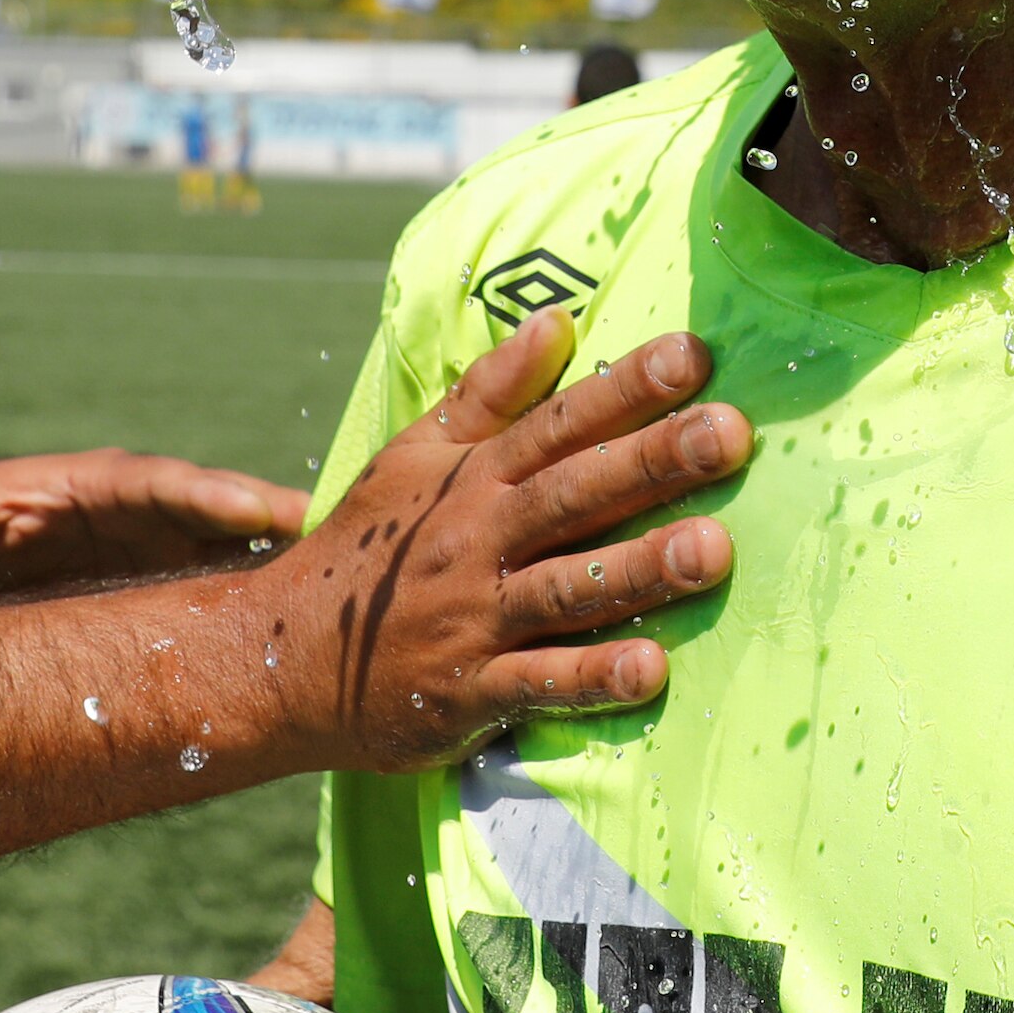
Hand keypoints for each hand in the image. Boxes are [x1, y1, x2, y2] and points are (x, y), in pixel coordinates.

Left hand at [0, 448, 317, 597]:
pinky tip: (303, 641)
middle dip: (281, 525)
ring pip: (240, 556)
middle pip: (229, 513)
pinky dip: (262, 610)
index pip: (172, 485)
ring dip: (286, 570)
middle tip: (340, 543)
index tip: (264, 512)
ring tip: (346, 595)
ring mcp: (170, 549)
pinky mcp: (173, 588)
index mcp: (111, 484)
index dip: (217, 498)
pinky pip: (227, 595)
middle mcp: (154, 512)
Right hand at [272, 312, 746, 767]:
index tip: (694, 354)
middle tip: (731, 434)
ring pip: (569, 586)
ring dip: (641, 569)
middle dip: (654, 462)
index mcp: (472, 477)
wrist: (283, 656)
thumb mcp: (414, 455)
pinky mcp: (470, 692)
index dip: (625, 387)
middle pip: (575, 493)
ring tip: (715, 550)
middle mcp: (478, 539)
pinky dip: (592, 679)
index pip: (559, 421)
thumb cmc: (369, 547)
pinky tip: (652, 670)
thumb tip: (558, 320)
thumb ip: (490, 391)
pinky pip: (540, 684)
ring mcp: (475, 617)